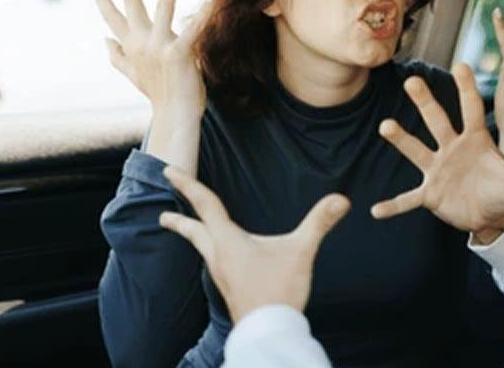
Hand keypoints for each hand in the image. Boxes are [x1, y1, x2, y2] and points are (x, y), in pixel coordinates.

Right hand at [89, 0, 206, 117]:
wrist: (174, 115)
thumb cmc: (158, 93)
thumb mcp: (132, 74)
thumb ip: (117, 56)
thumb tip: (103, 40)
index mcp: (130, 45)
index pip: (111, 16)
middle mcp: (141, 43)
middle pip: (131, 4)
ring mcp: (158, 47)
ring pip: (162, 8)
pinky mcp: (178, 54)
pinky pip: (191, 31)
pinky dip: (200, 16)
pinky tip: (212, 1)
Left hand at [158, 166, 349, 322]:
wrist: (268, 331)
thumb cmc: (279, 291)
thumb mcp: (300, 252)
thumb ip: (319, 222)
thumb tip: (341, 199)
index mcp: (228, 240)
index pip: (205, 205)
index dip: (187, 184)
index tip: (168, 171)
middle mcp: (218, 255)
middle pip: (194, 230)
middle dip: (178, 220)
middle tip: (162, 216)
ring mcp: (222, 273)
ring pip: (202, 248)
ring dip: (193, 236)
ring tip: (191, 232)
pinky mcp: (230, 287)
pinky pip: (214, 262)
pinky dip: (210, 251)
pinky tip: (222, 259)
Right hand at [372, 64, 503, 242]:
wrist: (489, 213)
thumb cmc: (503, 190)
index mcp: (476, 139)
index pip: (472, 109)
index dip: (468, 89)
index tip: (462, 64)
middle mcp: (452, 148)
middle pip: (438, 120)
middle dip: (426, 102)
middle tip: (412, 80)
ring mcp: (437, 169)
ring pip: (417, 150)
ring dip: (401, 139)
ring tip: (386, 126)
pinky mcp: (429, 194)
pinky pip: (408, 200)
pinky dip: (394, 206)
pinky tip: (376, 210)